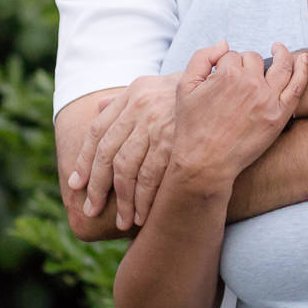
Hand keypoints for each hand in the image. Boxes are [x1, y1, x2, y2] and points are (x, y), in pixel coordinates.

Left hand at [69, 73, 179, 229]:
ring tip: (123, 221)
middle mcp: (142, 106)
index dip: (84, 161)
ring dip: (123, 201)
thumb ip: (128, 98)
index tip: (77, 185)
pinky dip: (145, 199)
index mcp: (134, 93)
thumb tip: (99, 106)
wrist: (230, 86)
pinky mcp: (175, 141)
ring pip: (127, 170)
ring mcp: (158, 124)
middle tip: (92, 210)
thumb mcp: (158, 85)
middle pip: (108, 154)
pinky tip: (144, 215)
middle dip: (98, 187)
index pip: (98, 131)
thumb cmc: (192, 92)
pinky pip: (152, 177)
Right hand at [170, 41, 307, 198]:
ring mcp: (268, 99)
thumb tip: (225, 43)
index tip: (222, 77)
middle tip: (239, 78)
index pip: (232, 56)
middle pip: (254, 59)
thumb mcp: (185, 87)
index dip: (226, 65)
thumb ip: (202, 58)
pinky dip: (303, 70)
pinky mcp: (280, 115)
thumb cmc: (192, 126)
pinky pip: (297, 87)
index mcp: (228, 74)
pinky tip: (303, 60)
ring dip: (283, 54)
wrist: (205, 163)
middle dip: (246, 64)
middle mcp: (251, 83)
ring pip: (281, 66)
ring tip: (280, 49)